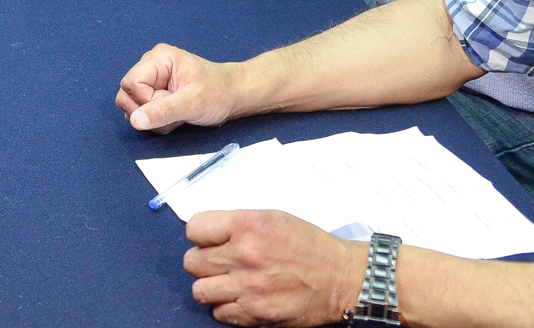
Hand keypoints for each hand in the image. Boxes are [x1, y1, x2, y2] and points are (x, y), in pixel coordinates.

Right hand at [116, 41, 243, 132]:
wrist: (232, 96)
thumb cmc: (217, 93)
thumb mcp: (192, 103)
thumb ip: (163, 111)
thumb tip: (135, 120)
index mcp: (158, 58)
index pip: (131, 83)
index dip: (146, 101)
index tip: (170, 105)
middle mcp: (150, 65)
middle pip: (127, 94)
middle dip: (147, 111)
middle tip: (173, 112)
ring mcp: (150, 79)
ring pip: (132, 105)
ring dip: (152, 119)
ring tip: (176, 115)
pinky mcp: (152, 92)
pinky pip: (141, 111)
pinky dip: (156, 120)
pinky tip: (173, 117)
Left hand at [184, 211, 365, 326]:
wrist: (341, 277)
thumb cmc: (309, 245)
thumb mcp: (271, 218)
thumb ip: (236, 225)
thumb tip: (205, 233)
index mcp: (248, 226)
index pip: (194, 228)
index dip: (201, 234)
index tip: (210, 238)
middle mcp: (245, 256)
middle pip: (192, 261)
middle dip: (204, 260)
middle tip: (220, 261)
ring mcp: (249, 288)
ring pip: (200, 290)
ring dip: (211, 285)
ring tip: (227, 281)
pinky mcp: (256, 314)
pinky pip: (220, 313)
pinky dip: (226, 306)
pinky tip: (241, 297)